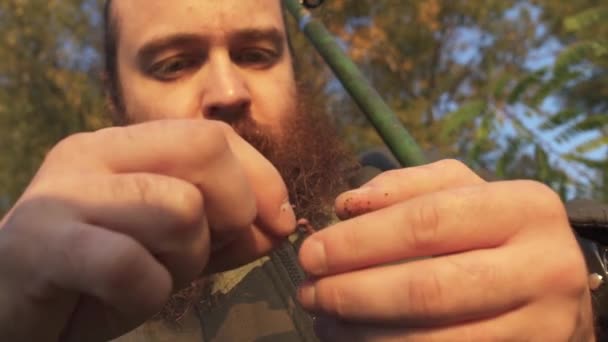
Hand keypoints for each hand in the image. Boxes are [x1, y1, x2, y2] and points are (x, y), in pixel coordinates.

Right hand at [0, 119, 294, 340]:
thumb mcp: (174, 250)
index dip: (263, 181)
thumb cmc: (95, 280)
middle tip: (197, 255)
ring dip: (184, 262)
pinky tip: (115, 300)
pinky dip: (144, 296)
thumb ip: (227, 232)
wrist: (10, 313)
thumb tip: (282, 223)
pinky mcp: (40, 244)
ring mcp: (63, 193)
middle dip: (231, 214)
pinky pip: (132, 267)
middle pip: (208, 150)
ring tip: (146, 278)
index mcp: (124, 146)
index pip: (216, 136)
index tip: (280, 224)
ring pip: (180, 208)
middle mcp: (92, 152)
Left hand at [298, 159, 593, 340]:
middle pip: (428, 289)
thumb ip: (405, 187)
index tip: (310, 254)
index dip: (359, 242)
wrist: (555, 284)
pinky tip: (356, 341)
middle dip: (352, 294)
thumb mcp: (461, 191)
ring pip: (433, 341)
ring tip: (324, 321)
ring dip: (363, 334)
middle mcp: (545, 268)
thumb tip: (345, 206)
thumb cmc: (495, 230)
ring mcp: (543, 326)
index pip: (426, 223)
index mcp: (525, 209)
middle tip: (309, 293)